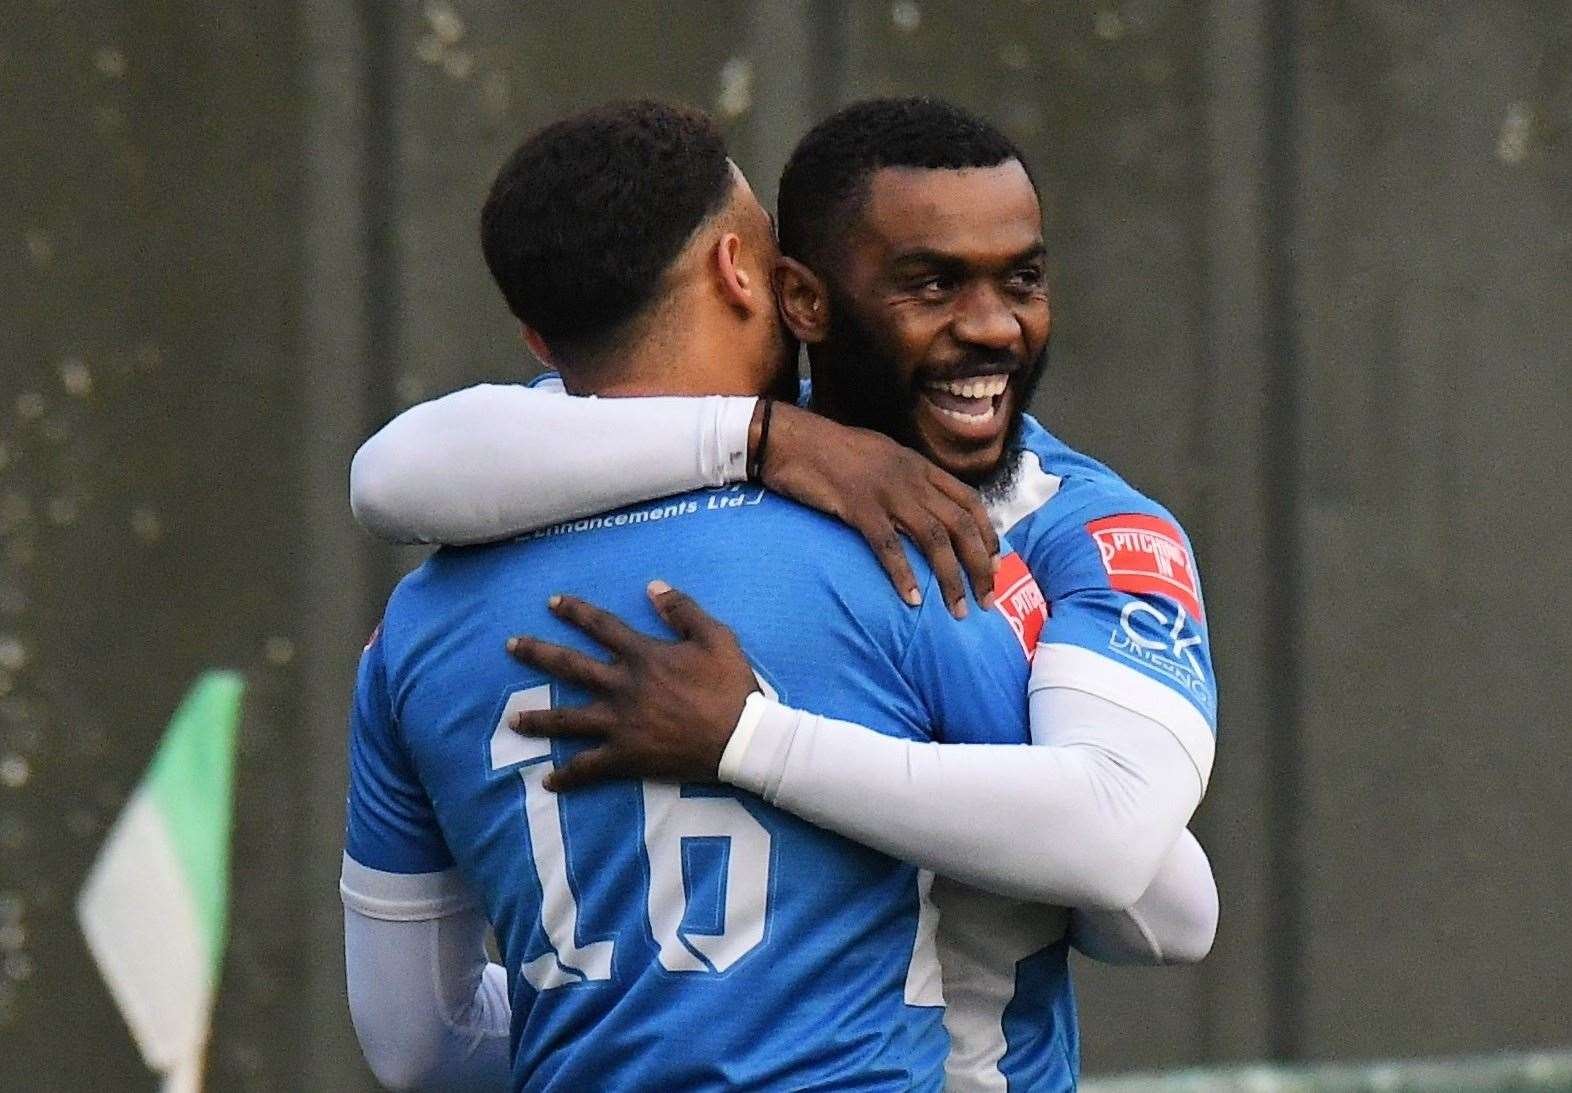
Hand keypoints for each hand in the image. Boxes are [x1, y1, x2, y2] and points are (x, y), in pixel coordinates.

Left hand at [505, 582, 759, 790]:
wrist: (740, 738)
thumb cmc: (731, 686)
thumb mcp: (716, 636)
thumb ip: (682, 610)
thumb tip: (653, 586)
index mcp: (642, 655)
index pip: (600, 626)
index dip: (574, 612)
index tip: (551, 603)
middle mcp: (622, 686)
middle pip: (569, 666)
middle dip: (536, 653)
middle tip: (511, 646)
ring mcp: (619, 723)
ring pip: (568, 720)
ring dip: (538, 720)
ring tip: (513, 721)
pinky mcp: (625, 756)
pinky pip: (589, 767)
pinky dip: (568, 776)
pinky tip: (549, 781)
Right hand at [753, 401, 997, 617]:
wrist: (791, 440)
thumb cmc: (831, 450)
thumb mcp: (882, 456)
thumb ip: (907, 478)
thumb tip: (923, 507)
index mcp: (919, 466)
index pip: (970, 501)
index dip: (987, 535)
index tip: (995, 565)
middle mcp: (912, 478)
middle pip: (961, 525)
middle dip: (980, 565)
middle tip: (988, 597)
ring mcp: (887, 492)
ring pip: (935, 539)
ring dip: (951, 578)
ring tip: (959, 608)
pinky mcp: (859, 508)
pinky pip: (889, 546)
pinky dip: (904, 574)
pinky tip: (912, 598)